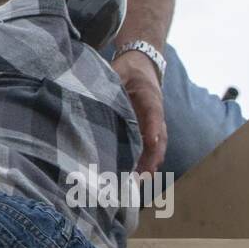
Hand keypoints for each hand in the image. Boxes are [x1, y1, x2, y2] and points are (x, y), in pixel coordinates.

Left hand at [113, 50, 166, 174]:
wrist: (143, 65)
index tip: (151, 141)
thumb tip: (90, 89)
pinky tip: (139, 177)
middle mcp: (156, 111)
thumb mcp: (119, 69)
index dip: (152, 126)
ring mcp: (155, 122)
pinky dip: (148, 162)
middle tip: (143, 175)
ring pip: (157, 146)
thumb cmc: (129, 69)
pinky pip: (152, 147)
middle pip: (158, 136)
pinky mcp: (150, 129)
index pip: (153, 111)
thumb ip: (109, 79)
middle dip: (152, 156)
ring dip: (150, 163)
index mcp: (149, 95)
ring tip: (140, 182)